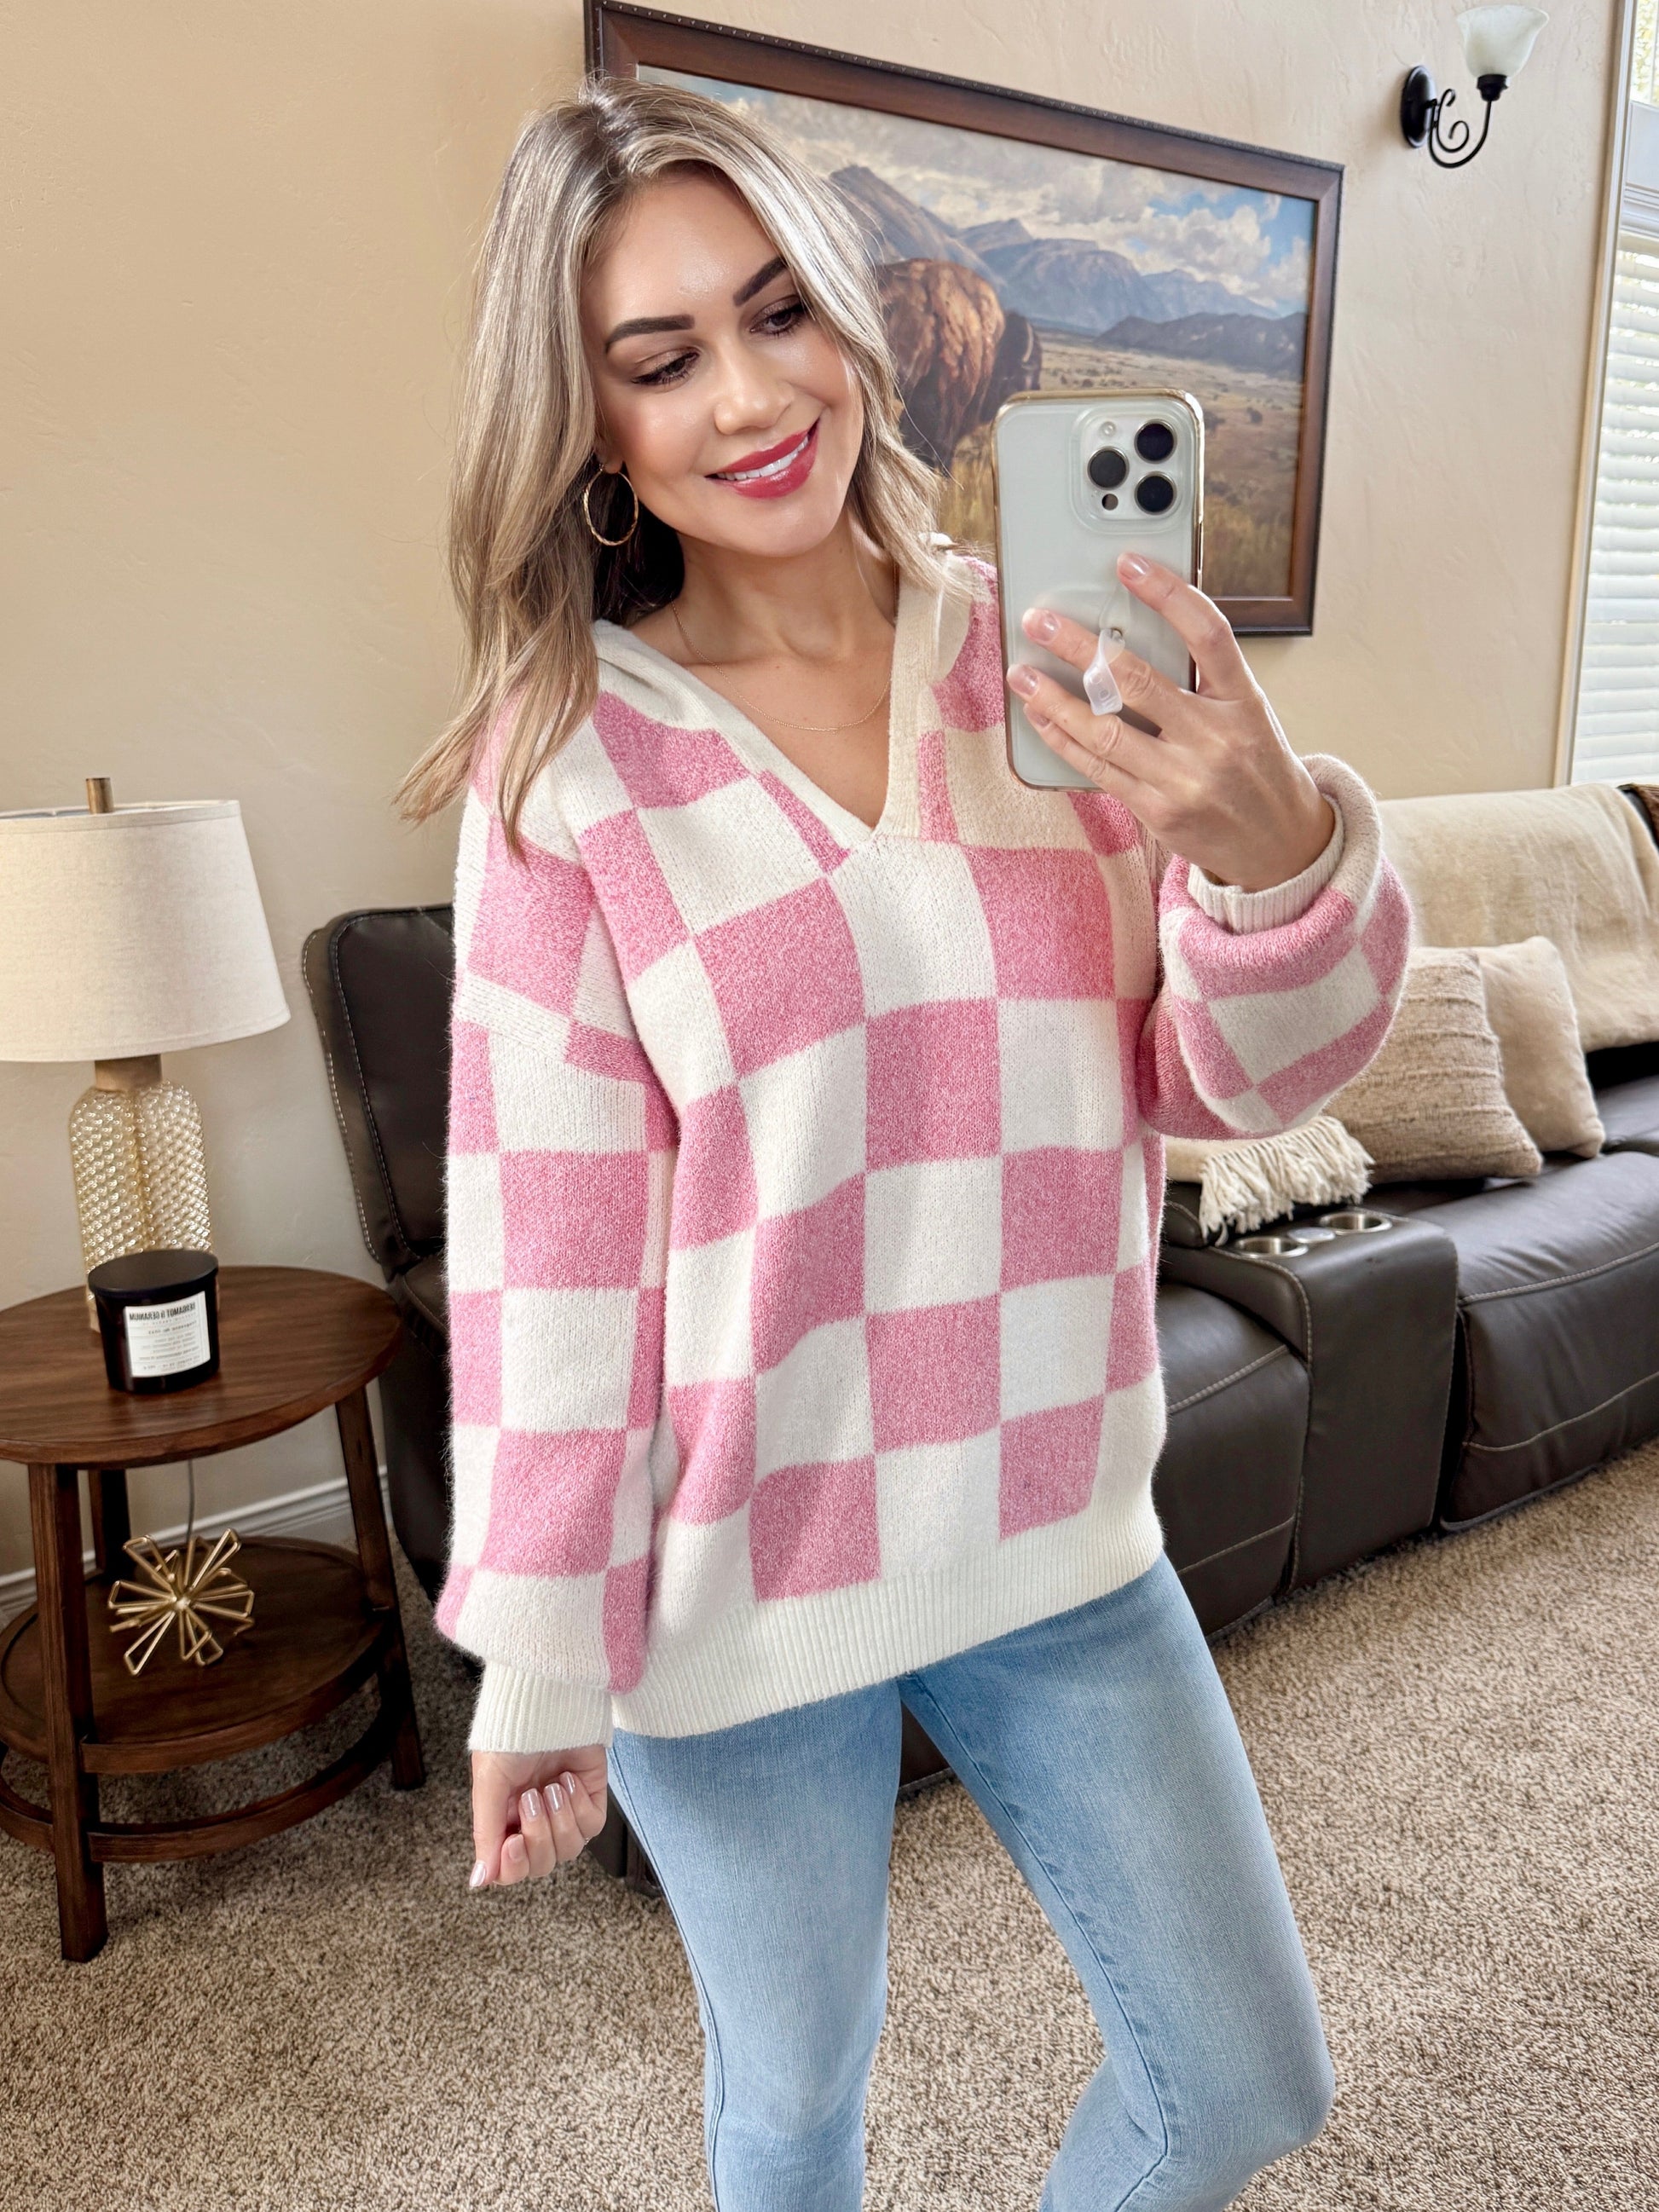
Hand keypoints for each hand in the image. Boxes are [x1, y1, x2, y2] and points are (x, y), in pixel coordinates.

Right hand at [469, 1745, 608, 1888]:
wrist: (547, 1702)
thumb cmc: (512, 1734)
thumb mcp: (489, 1782)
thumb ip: (485, 1833)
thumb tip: (478, 1880)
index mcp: (506, 1821)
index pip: (511, 1869)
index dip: (514, 1866)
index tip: (513, 1843)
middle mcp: (536, 1821)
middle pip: (542, 1864)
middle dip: (538, 1836)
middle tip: (531, 1798)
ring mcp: (565, 1811)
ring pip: (569, 1849)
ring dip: (559, 1819)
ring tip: (551, 1786)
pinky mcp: (591, 1798)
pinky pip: (591, 1825)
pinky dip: (579, 1805)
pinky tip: (569, 1779)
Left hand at [1006, 551, 1333, 892]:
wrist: (1281, 847)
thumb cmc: (1258, 770)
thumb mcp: (1249, 715)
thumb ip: (1204, 680)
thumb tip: (1136, 633)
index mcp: (1244, 701)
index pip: (1208, 633)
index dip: (1167, 592)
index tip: (1128, 563)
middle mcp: (1215, 737)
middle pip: (1138, 680)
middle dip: (1080, 646)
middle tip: (1041, 621)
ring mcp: (1185, 778)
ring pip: (1106, 729)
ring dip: (1055, 699)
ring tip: (1023, 673)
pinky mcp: (1158, 811)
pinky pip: (1098, 769)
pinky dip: (1063, 740)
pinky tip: (1040, 717)